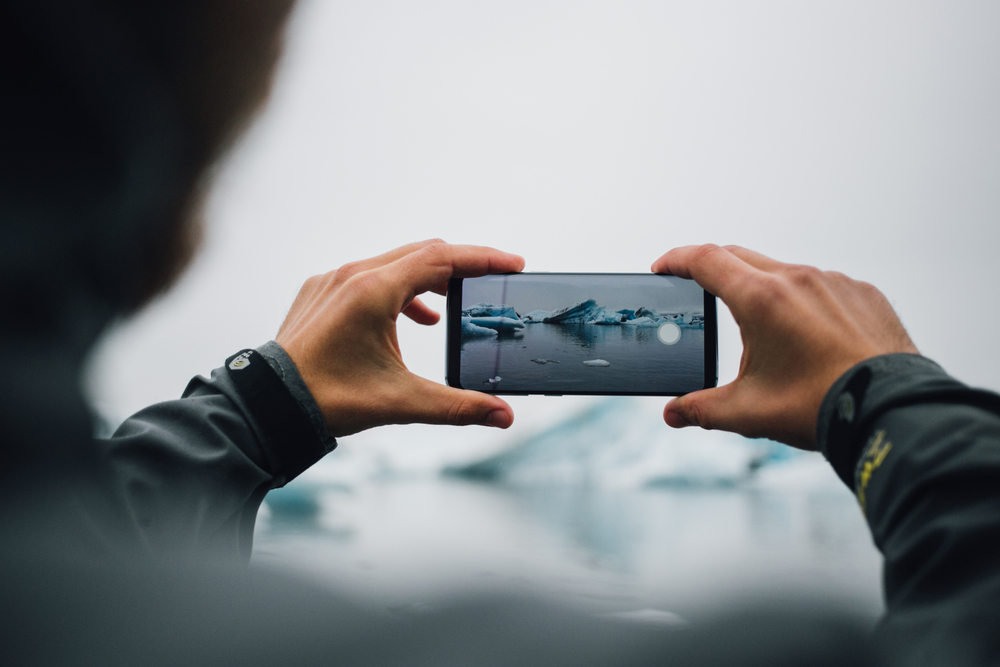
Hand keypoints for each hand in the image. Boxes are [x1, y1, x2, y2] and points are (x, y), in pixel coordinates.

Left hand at [276, 240, 524, 436]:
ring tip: (453, 305)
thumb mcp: (401, 402)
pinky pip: (368, 275)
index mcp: (374, 290)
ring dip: (429, 279)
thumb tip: (503, 416)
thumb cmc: (329, 398)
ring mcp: (333, 280)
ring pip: (394, 263)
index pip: (442, 259)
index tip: (513, 264)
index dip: (483, 259)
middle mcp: (353, 275)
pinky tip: (412, 318)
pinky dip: (398, 288)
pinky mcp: (319, 292)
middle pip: (422, 253)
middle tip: (492, 280)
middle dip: (461, 266)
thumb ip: (458, 406)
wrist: (270, 405)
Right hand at [651, 245, 918, 448]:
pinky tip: (806, 335)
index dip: (676, 259)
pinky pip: (821, 286)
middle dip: (713, 270)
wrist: (892, 412)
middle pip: (740, 257)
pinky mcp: (862, 293)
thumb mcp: (749, 411)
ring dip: (761, 288)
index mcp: (761, 299)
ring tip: (759, 327)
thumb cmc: (821, 407)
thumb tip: (674, 414)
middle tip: (699, 290)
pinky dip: (802, 300)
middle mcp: (797, 279)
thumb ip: (702, 409)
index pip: (704, 260)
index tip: (663, 267)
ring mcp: (834, 282)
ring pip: (783, 272)